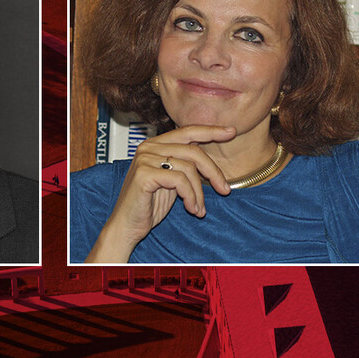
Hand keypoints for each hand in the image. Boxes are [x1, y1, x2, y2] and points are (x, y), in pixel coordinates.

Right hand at [85, 125, 234, 262]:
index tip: (231, 132)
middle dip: (213, 171)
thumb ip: (185, 165)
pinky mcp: (144, 174)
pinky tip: (192, 209)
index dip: (211, 130)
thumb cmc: (150, 205)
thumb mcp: (172, 181)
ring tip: (199, 209)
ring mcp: (145, 158)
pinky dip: (191, 196)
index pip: (188, 131)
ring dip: (199, 193)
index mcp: (155, 144)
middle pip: (193, 150)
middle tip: (225, 190)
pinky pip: (179, 180)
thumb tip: (211, 161)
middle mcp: (149, 147)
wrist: (127, 226)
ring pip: (189, 168)